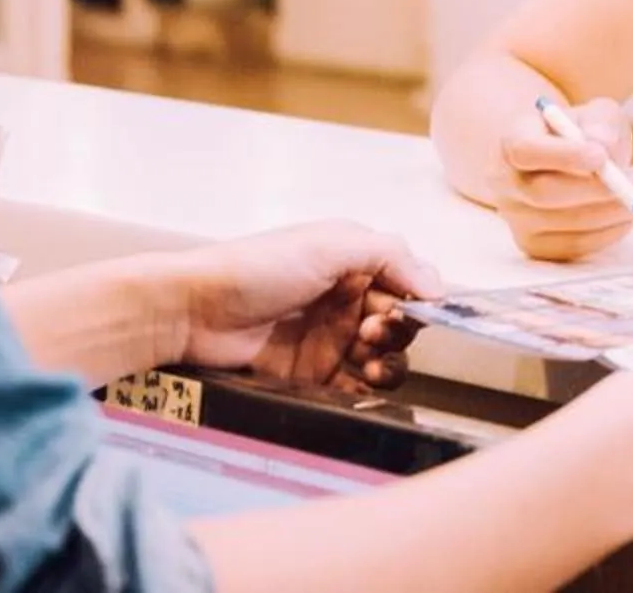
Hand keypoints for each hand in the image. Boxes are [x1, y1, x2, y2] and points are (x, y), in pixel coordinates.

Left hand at [175, 221, 442, 393]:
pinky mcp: (312, 375)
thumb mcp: (331, 243)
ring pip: (383, 359)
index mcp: (354, 262)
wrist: (194, 311)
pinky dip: (366, 389)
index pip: (407, 284)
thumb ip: (391, 256)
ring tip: (367, 362)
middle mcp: (346, 300)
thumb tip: (438, 287)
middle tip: (371, 332)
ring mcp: (329, 339)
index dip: (413, 301)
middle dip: (397, 332)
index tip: (402, 310)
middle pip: (399, 325)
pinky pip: (354, 387)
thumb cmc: (256, 267)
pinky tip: (359, 383)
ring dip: (388, 363)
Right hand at [493, 96, 632, 261]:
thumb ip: (602, 122)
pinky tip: (629, 215)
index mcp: (511, 141)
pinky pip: (574, 246)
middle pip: (544, 193)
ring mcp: (517, 218)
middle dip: (598, 190)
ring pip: (564, 224)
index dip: (562, 156)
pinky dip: (609, 233)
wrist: (561, 165)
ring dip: (612, 212)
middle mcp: (505, 183)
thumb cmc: (579, 136)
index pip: (526, 150)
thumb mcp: (594, 115)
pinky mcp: (535, 245)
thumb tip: (605, 145)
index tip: (601, 157)